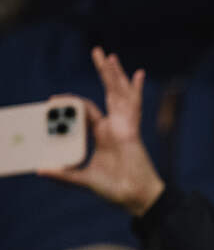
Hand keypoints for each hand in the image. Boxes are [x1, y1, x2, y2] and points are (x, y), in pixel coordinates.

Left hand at [38, 47, 163, 216]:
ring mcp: (124, 126)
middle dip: (104, 73)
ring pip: (118, 94)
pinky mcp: (131, 130)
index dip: (70, 104)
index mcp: (102, 135)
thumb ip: (63, 173)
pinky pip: (133, 106)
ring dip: (113, 75)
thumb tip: (39, 169)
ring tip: (108, 56)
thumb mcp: (82, 178)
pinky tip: (138, 74)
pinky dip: (135, 90)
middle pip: (108, 93)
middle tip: (97, 52)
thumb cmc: (114, 189)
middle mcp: (114, 126)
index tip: (51, 101)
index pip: (86, 111)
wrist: (134, 196)